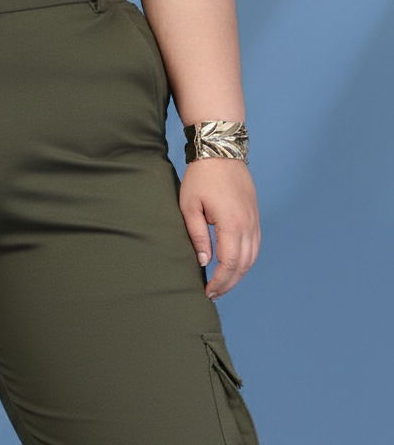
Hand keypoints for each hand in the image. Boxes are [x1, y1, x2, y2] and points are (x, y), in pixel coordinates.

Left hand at [179, 158, 260, 300]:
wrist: (221, 150)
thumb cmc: (201, 178)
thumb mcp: (189, 207)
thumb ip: (197, 236)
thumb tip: (204, 261)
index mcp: (232, 222)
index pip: (229, 263)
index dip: (220, 282)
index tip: (207, 292)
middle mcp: (248, 223)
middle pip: (243, 265)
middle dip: (228, 283)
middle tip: (212, 294)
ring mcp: (254, 219)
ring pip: (252, 257)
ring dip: (238, 275)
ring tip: (222, 285)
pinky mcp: (255, 216)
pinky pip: (255, 245)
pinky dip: (246, 261)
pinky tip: (233, 267)